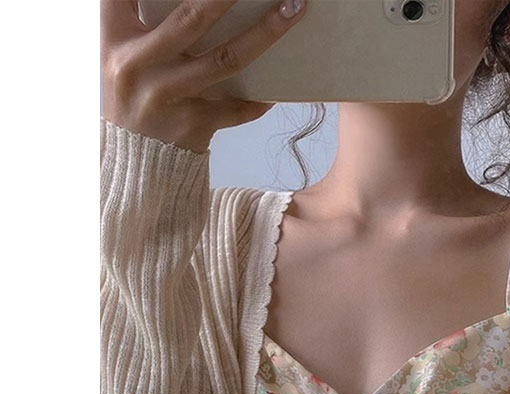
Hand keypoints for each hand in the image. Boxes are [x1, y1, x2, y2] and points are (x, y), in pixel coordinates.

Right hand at [100, 0, 306, 152]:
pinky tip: (279, 85)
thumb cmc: (135, 94)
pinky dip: (260, 98)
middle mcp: (139, 64)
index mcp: (117, 37)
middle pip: (192, 18)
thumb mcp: (120, 50)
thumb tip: (193, 4)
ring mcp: (170, 96)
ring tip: (291, 9)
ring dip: (264, 33)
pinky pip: (238, 107)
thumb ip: (137, 15)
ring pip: (225, 59)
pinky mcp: (195, 123)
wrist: (137, 161)